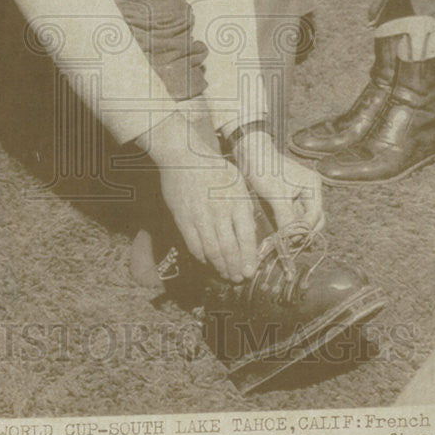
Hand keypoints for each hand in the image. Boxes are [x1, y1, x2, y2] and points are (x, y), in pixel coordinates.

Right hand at [142, 111, 257, 281]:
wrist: (183, 156)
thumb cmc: (214, 167)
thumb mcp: (238, 181)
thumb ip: (245, 206)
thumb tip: (250, 232)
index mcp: (237, 200)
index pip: (246, 237)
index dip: (249, 258)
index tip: (251, 271)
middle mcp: (219, 211)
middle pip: (229, 249)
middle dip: (235, 268)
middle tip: (238, 278)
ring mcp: (200, 216)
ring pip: (211, 250)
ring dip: (220, 266)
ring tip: (225, 274)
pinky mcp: (183, 218)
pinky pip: (193, 244)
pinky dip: (201, 257)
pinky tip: (207, 261)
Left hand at [234, 129, 324, 232]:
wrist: (250, 153)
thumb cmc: (263, 168)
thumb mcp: (275, 193)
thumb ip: (286, 215)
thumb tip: (293, 237)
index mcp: (312, 186)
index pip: (315, 216)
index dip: (304, 230)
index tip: (291, 241)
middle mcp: (310, 191)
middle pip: (314, 220)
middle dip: (303, 233)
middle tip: (289, 244)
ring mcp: (300, 196)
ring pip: (303, 220)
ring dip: (294, 231)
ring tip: (283, 241)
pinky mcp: (289, 200)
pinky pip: (292, 217)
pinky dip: (287, 225)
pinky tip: (278, 233)